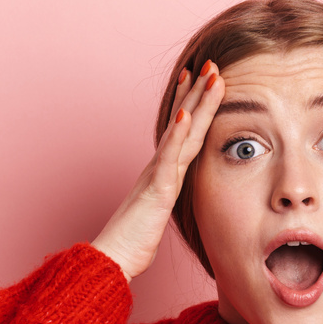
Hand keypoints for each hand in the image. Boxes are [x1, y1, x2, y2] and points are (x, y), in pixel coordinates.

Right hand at [92, 61, 225, 280]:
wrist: (113, 260)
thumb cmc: (131, 243)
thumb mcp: (155, 215)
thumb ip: (163, 199)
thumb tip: (167, 196)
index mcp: (161, 172)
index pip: (180, 131)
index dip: (190, 103)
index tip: (199, 79)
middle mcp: (159, 167)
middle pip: (183, 123)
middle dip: (197, 92)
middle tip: (210, 63)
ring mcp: (157, 176)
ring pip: (180, 133)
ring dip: (194, 102)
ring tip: (206, 76)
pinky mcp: (156, 191)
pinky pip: (168, 159)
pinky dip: (177, 135)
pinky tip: (185, 114)